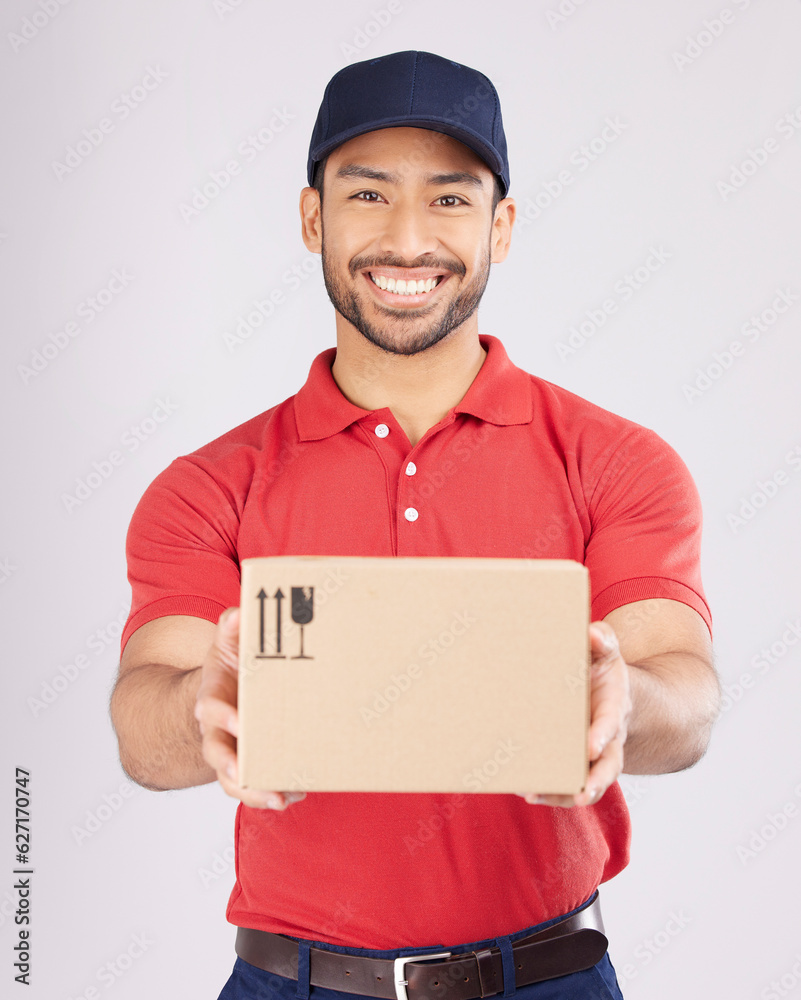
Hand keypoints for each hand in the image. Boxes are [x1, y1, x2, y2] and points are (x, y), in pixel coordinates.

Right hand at [194, 607, 306, 810]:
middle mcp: (216, 730)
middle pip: (215, 754)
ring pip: (233, 780)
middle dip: (231, 767)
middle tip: (250, 776)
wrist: (225, 692)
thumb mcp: (228, 642)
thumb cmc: (231, 667)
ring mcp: (231, 751)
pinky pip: (255, 785)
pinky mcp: (249, 764)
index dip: (220, 717)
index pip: (207, 709)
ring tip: (281, 797)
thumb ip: (231, 627)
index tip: (238, 722)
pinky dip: (273, 791)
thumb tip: (239, 613)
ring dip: (255, 791)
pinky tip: (296, 792)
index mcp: (211, 697)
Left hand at [517, 620, 631, 807]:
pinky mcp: (576, 761)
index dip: (602, 736)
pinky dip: (552, 791)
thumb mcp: (605, 649)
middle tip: (581, 794)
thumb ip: (602, 639)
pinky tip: (526, 790)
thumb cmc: (600, 667)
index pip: (611, 724)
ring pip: (588, 780)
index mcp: (614, 706)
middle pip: (609, 765)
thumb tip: (592, 633)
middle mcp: (608, 737)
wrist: (605, 688)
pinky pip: (568, 782)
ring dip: (566, 793)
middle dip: (596, 781)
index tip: (591, 748)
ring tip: (536, 794)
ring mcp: (593, 754)